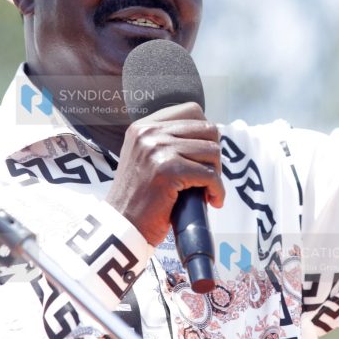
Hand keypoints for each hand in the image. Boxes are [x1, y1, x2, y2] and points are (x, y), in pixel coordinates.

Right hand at [105, 102, 224, 245]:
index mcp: (144, 126)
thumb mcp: (146, 158)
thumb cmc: (139, 198)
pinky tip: (212, 201)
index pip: (192, 110)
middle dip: (214, 155)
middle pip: (207, 129)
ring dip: (216, 174)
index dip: (205, 133)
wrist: (122, 228)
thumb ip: (168, 141)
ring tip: (207, 189)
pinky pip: (210, 175)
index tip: (203, 155)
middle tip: (207, 176)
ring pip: (212, 151)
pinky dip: (217, 190)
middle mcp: (149, 133)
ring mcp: (157, 150)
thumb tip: (209, 133)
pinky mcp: (168, 171)